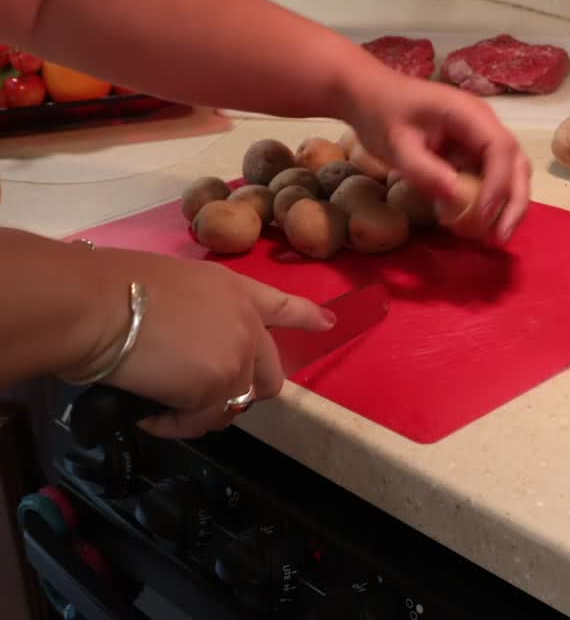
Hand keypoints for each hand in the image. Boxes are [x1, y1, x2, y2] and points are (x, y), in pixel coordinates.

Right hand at [70, 247, 333, 438]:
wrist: (100, 305)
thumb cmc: (117, 285)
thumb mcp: (174, 284)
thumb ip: (199, 313)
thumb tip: (185, 340)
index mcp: (237, 291)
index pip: (283, 305)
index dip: (307, 316)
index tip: (328, 323)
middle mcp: (248, 325)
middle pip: (269, 376)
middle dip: (244, 392)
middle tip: (203, 398)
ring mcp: (237, 358)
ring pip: (232, 405)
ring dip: (199, 413)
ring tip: (162, 407)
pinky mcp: (217, 389)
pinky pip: (200, 421)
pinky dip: (174, 425)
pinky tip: (148, 415)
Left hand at [341, 66, 531, 244]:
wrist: (372, 96)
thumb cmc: (382, 114)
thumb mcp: (397, 145)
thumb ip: (425, 171)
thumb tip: (457, 199)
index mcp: (469, 113)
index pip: (500, 149)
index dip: (498, 184)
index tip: (482, 215)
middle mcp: (484, 124)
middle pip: (516, 163)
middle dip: (514, 202)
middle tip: (501, 238)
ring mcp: (481, 138)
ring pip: (511, 173)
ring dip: (507, 205)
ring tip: (494, 237)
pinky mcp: (473, 152)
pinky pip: (491, 178)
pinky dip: (489, 202)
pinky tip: (475, 224)